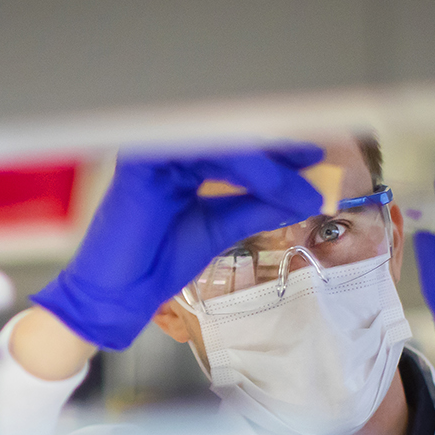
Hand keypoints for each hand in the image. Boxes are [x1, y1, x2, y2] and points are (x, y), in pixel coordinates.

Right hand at [31, 144, 327, 350]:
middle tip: (314, 164)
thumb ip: (255, 208)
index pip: (234, 148)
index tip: (312, 159)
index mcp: (179, 164)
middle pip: (231, 139)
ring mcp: (154, 154)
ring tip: (300, 186)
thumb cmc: (156, 262)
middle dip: (277, 153)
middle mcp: (166, 152)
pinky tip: (270, 182)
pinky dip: (244, 169)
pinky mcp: (144, 165)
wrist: (121, 294)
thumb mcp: (219, 229)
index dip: (276, 152)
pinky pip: (204, 156)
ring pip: (222, 145)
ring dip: (267, 165)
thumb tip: (302, 196)